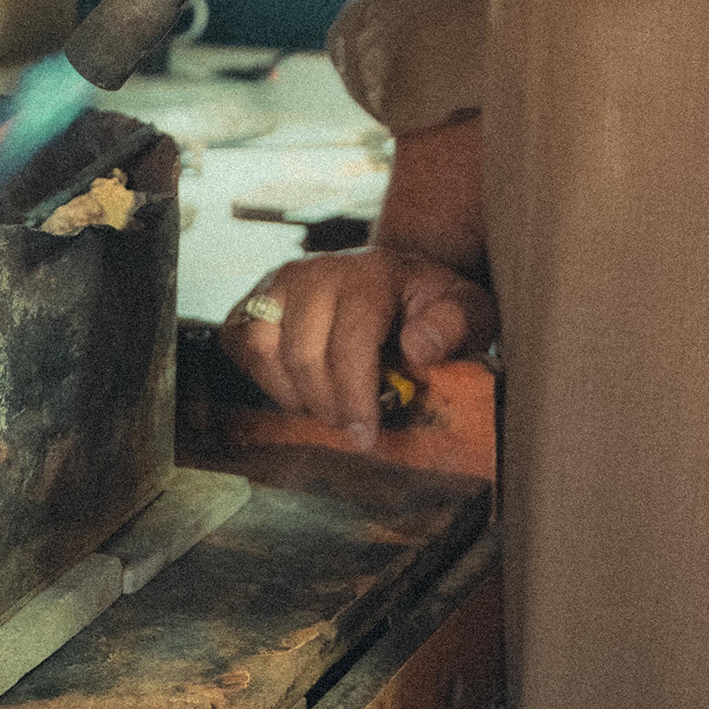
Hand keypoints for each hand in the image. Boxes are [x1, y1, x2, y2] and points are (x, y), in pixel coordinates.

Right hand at [218, 247, 498, 450]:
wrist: (397, 280)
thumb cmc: (431, 305)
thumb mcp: (467, 311)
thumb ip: (455, 325)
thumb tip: (417, 349)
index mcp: (373, 272)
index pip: (351, 340)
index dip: (356, 397)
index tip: (366, 438)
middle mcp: (318, 269)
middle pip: (304, 355)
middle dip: (329, 405)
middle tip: (354, 427)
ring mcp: (279, 281)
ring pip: (263, 350)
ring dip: (294, 394)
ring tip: (328, 404)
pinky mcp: (254, 298)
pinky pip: (241, 346)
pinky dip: (265, 379)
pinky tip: (300, 387)